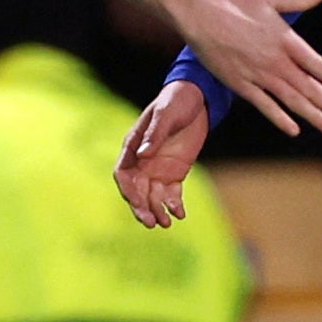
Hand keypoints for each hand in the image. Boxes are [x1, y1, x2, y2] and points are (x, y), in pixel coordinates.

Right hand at [115, 80, 211, 227]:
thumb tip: (143, 155)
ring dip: (157, 210)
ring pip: (153, 196)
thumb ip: (154, 134)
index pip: (123, 174)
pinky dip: (174, 205)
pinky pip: (171, 194)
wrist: (197, 98)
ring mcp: (158, 169)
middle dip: (141, 208)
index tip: (138, 203)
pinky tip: (181, 214)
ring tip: (167, 223)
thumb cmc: (176, 101)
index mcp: (133, 146)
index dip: (128, 191)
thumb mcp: (166, 114)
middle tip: (151, 223)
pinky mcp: (175, 173)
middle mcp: (142, 161)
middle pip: (136, 191)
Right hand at [169, 0, 321, 137]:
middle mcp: (276, 61)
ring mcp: (258, 74)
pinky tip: (294, 130)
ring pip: (292, 100)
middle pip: (309, 88)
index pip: (319, 66)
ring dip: (313, 116)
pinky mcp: (240, 84)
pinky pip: (264, 105)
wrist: (201, 13)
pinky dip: (280, 118)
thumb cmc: (236, 4)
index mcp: (287, 40)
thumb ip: (298, 0)